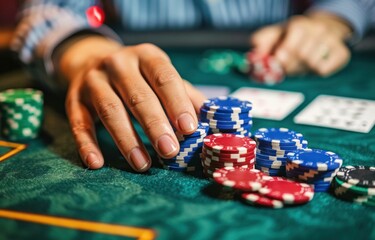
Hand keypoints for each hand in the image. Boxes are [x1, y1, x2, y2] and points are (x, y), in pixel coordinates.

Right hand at [59, 37, 205, 171]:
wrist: (93, 61)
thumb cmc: (139, 76)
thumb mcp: (161, 76)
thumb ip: (185, 95)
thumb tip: (211, 120)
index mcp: (146, 56)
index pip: (164, 77)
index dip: (177, 103)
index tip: (189, 128)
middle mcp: (118, 64)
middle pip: (138, 96)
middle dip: (155, 125)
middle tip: (170, 151)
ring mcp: (93, 80)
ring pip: (110, 110)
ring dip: (127, 139)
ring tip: (142, 164)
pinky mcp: (73, 99)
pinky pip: (79, 123)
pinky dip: (87, 144)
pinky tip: (97, 163)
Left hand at [250, 13, 351, 75]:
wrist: (322, 29)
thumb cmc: (292, 36)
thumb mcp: (275, 34)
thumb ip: (262, 42)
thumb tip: (254, 55)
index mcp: (299, 25)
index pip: (290, 47)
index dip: (282, 60)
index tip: (278, 64)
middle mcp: (318, 30)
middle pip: (301, 57)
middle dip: (290, 67)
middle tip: (287, 68)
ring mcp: (332, 41)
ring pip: (312, 65)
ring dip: (303, 70)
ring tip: (301, 64)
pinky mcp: (342, 53)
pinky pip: (325, 70)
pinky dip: (316, 72)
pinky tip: (313, 65)